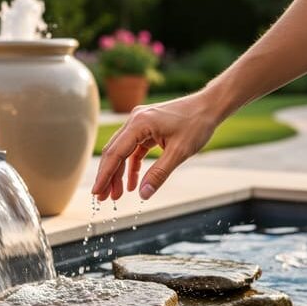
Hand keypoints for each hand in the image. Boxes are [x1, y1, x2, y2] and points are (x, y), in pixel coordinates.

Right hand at [92, 91, 219, 200]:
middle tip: (104, 199)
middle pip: (113, 152)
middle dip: (108, 177)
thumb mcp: (179, 153)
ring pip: (122, 151)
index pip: (115, 153)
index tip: (97, 193)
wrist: (209, 106)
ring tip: (117, 195)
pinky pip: (133, 149)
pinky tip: (132, 184)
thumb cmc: (197, 125)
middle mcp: (134, 120)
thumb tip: (143, 195)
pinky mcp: (146, 127)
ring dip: (119, 173)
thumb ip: (159, 174)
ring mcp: (139, 123)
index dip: (104, 176)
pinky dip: (132, 166)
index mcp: (139, 124)